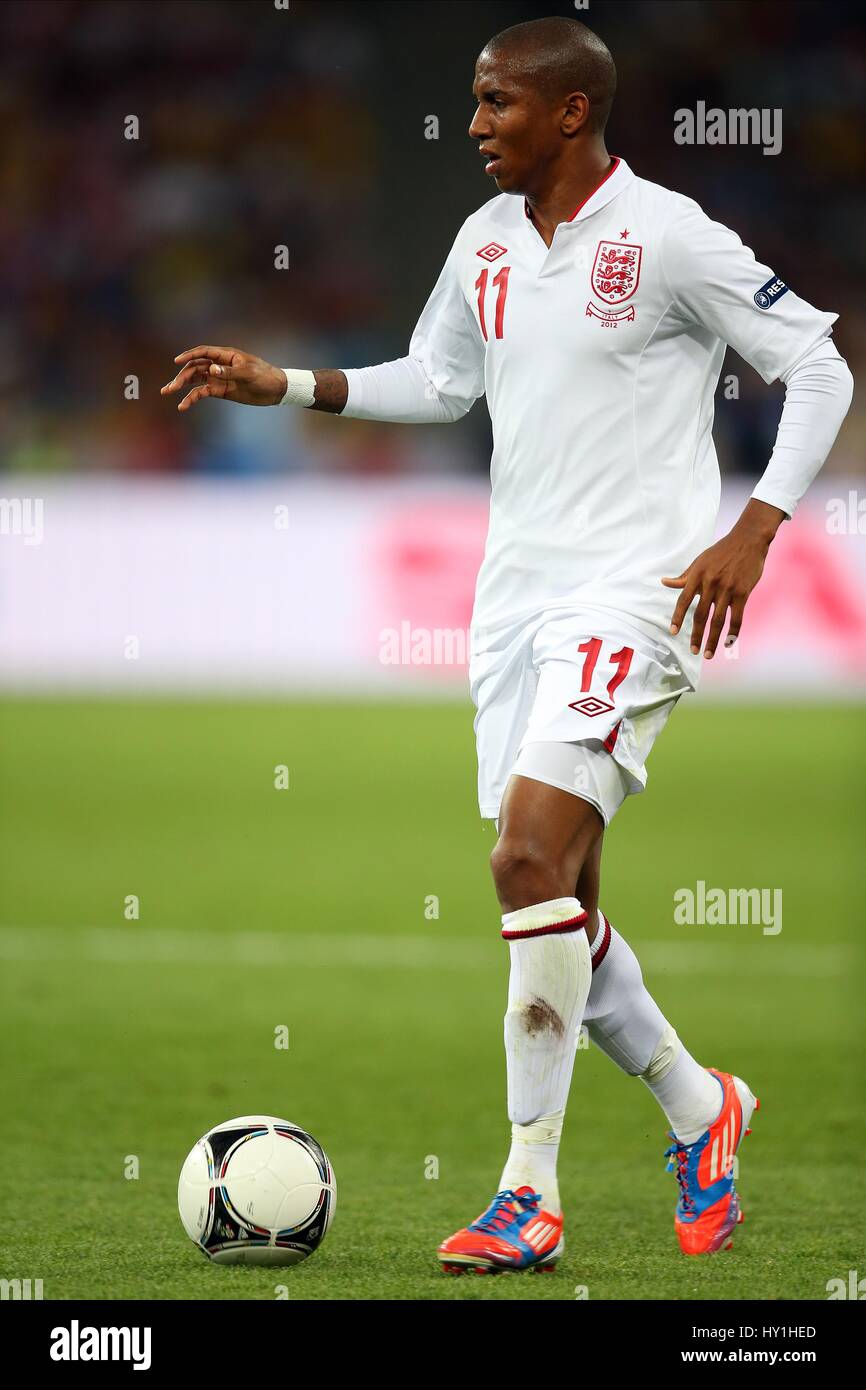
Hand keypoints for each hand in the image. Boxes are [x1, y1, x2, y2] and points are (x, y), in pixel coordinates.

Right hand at [160, 345, 286, 410]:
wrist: (275, 390)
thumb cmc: (264, 376)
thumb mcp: (248, 373)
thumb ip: (229, 371)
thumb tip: (211, 370)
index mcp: (226, 356)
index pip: (203, 353)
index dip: (189, 355)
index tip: (176, 361)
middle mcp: (219, 365)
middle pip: (195, 367)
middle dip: (181, 376)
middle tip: (170, 387)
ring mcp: (218, 378)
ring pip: (195, 380)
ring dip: (182, 385)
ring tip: (168, 391)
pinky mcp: (220, 391)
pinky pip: (202, 393)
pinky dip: (192, 398)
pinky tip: (183, 405)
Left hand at [662, 501, 784, 658]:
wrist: (748, 539)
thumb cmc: (722, 551)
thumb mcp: (699, 561)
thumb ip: (684, 576)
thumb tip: (664, 582)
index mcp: (697, 576)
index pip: (683, 600)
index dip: (677, 617)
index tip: (673, 632)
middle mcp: (710, 584)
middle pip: (700, 615)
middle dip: (696, 636)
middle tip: (693, 651)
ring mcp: (727, 589)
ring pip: (718, 620)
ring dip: (713, 639)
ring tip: (708, 654)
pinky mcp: (742, 592)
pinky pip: (737, 617)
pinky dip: (733, 632)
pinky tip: (728, 643)